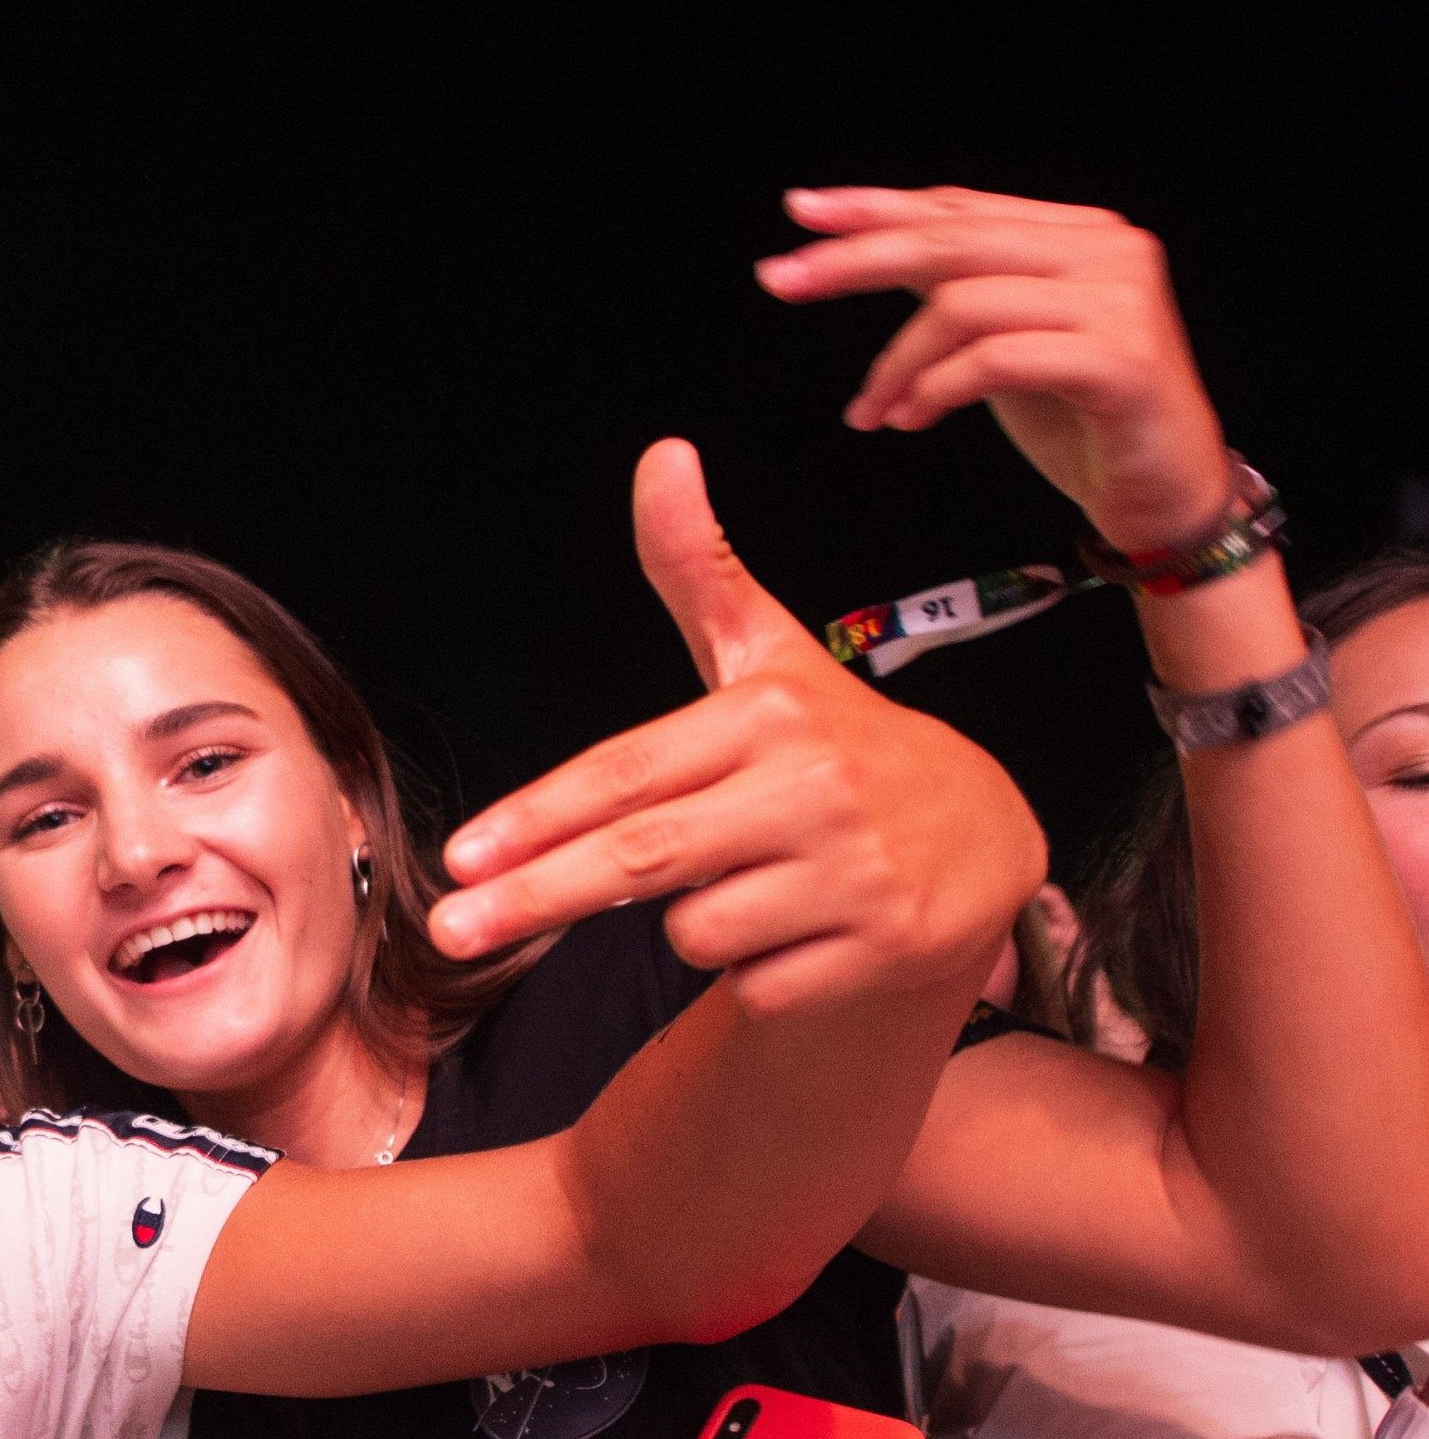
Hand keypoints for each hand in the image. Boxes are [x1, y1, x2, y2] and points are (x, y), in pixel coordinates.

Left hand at [434, 442, 1044, 1016]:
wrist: (982, 832)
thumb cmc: (836, 744)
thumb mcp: (768, 654)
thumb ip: (698, 567)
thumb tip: (662, 456)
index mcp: (773, 714)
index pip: (626, 774)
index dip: (536, 819)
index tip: (461, 857)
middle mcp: (816, 788)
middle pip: (640, 857)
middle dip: (534, 898)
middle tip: (454, 929)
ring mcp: (855, 872)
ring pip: (694, 929)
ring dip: (691, 923)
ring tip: (749, 881)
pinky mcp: (885, 946)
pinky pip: (754, 982)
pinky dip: (754, 969)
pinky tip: (800, 927)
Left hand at [756, 186, 1238, 553]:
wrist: (1164, 494)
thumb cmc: (1083, 418)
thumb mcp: (1004, 339)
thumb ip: (956, 290)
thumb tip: (862, 252)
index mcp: (1079, 234)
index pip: (959, 209)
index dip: (875, 207)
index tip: (800, 211)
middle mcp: (1107, 250)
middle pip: (951, 242)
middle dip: (854, 261)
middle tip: (780, 282)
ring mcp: (1120, 301)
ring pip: (963, 304)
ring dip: (894, 363)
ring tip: (871, 410)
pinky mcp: (1121, 360)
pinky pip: (995, 360)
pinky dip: (935, 390)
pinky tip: (910, 420)